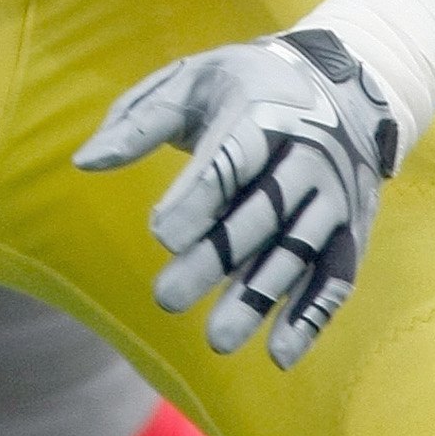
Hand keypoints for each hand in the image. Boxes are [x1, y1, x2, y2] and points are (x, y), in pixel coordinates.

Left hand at [76, 30, 401, 369]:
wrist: (345, 84)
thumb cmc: (244, 85)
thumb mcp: (190, 81)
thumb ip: (139, 122)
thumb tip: (83, 162)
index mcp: (263, 112)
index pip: (231, 160)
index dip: (198, 198)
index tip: (161, 234)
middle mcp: (307, 155)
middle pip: (261, 213)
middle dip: (216, 258)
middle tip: (166, 298)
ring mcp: (334, 195)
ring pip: (298, 251)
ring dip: (259, 297)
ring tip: (217, 339)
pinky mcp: (351, 227)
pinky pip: (335, 276)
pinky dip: (310, 316)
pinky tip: (278, 354)